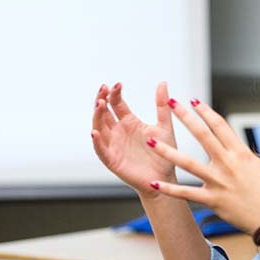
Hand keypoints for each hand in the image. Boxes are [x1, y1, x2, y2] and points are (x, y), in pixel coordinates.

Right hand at [91, 81, 176, 197]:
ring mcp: (113, 145)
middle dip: (101, 100)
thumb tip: (163, 82)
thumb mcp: (164, 126)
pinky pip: (101, 150)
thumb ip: (162, 106)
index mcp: (129, 122)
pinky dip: (97, 142)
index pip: (116, 104)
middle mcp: (118, 132)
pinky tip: (95, 132)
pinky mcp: (112, 160)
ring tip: (99, 104)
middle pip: (103, 113)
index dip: (114, 93)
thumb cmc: (164, 153)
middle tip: (103, 89)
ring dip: (97, 116)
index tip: (117, 84)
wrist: (165, 177)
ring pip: (99, 128)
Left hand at [145, 98, 259, 234]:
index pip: (220, 126)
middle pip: (202, 135)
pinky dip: (170, 189)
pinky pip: (187, 194)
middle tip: (171, 103)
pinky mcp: (213, 200)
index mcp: (241, 153)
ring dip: (167, 152)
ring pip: (188, 163)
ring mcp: (218, 182)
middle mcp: (227, 164)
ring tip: (150, 142)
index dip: (205, 112)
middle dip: (185, 117)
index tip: (193, 101)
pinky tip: (154, 183)